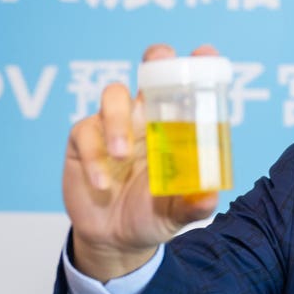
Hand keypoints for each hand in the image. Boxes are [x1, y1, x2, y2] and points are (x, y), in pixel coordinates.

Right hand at [62, 43, 221, 280]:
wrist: (115, 240)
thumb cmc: (152, 215)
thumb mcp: (178, 214)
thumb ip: (193, 204)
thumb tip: (209, 195)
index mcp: (173, 126)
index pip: (185, 87)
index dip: (195, 65)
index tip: (205, 53)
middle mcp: (144, 117)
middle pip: (150, 69)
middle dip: (156, 60)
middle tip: (157, 68)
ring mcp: (112, 124)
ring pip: (114, 95)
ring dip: (118, 120)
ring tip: (122, 156)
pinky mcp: (84, 140)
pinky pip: (86, 132)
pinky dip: (95, 157)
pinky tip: (102, 184)